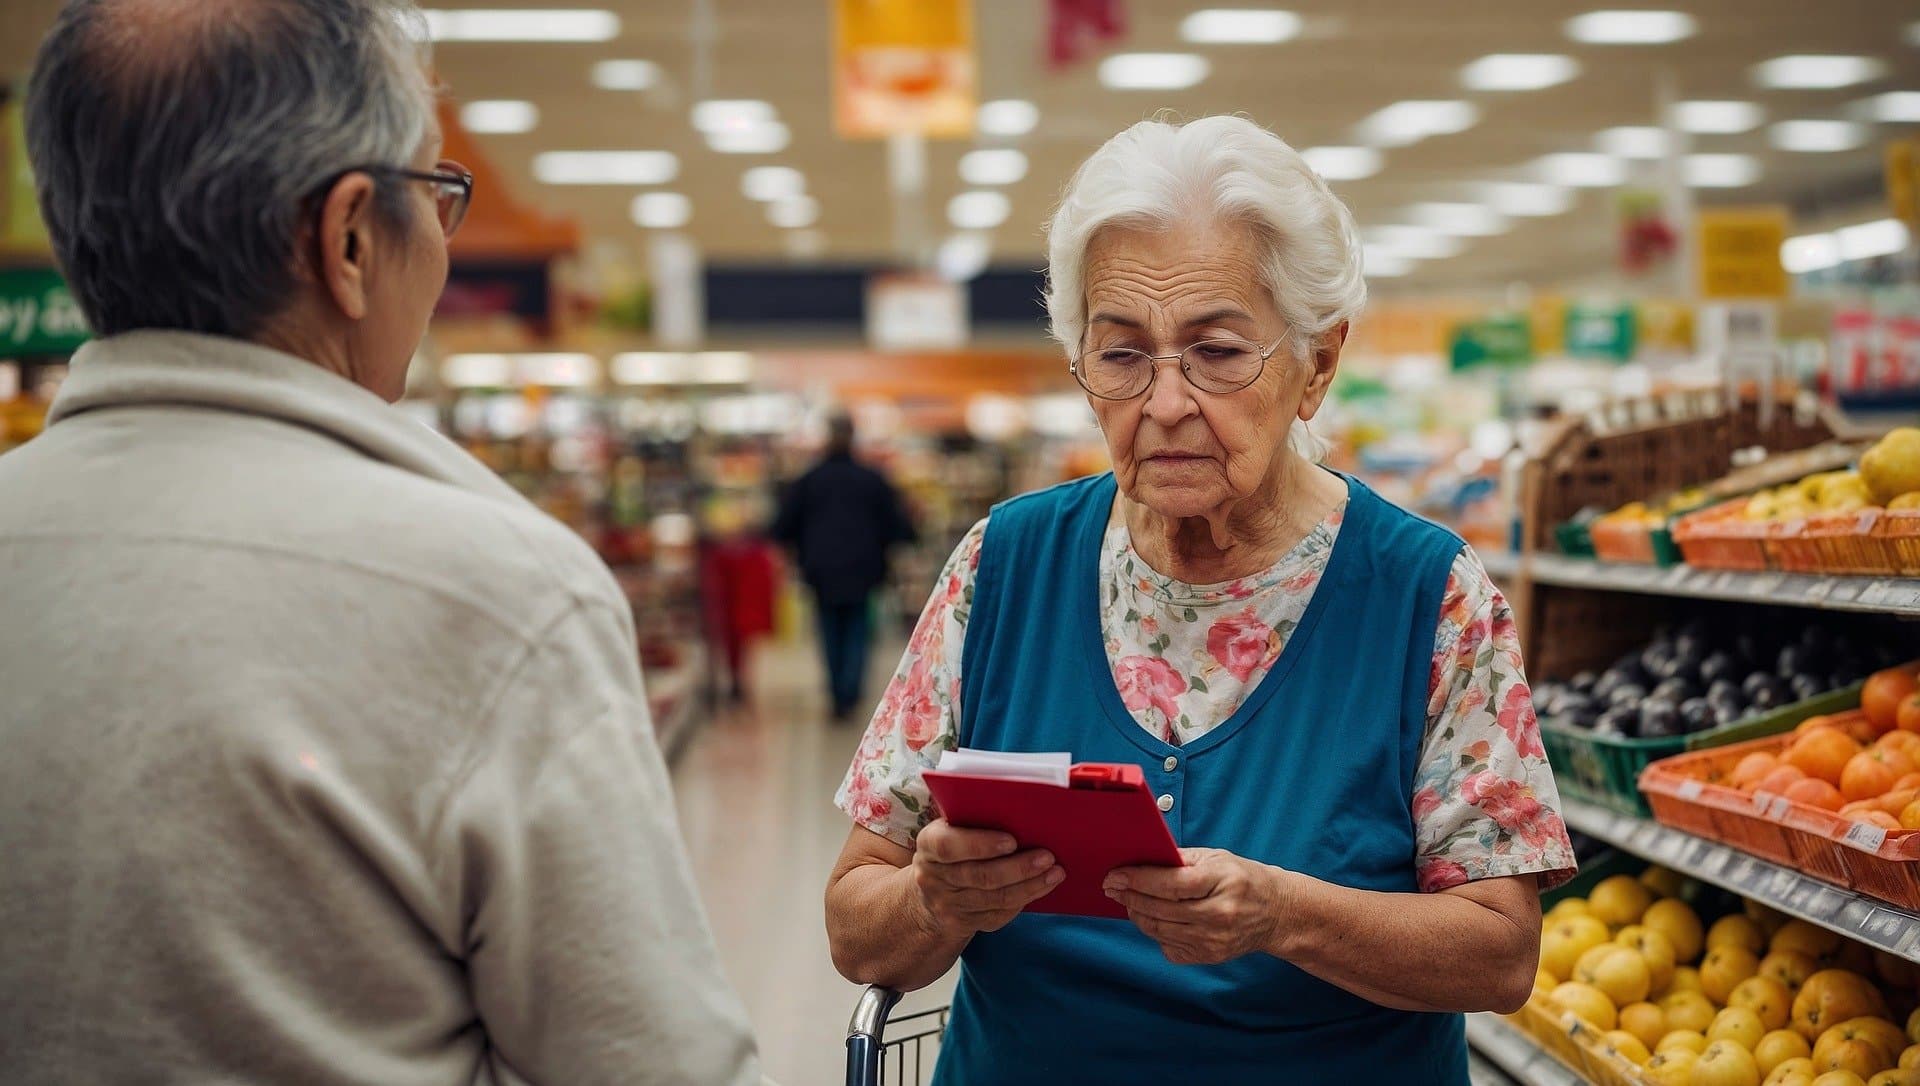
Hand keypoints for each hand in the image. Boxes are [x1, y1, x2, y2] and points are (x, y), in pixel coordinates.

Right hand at [911, 819, 1064, 938]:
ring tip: (1055, 872)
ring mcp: (947, 904)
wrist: (928, 895)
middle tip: (1047, 857)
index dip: (980, 845)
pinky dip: (1024, 900)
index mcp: (928, 844)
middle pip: (979, 876)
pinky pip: (998, 914)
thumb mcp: (949, 830)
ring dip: (1029, 885)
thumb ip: (972, 820)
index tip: (1012, 841)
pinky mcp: (962, 923)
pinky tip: (1042, 886)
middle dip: (1018, 868)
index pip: (948, 846)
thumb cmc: (951, 849)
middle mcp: (932, 877)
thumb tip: (1020, 811)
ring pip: (994, 898)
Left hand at [1103, 847, 1290, 964]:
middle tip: (1112, 886)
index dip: (1138, 880)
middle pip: (1161, 910)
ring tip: (1128, 899)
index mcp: (1221, 883)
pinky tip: (1152, 917)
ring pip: (1159, 930)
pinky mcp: (1209, 957)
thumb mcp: (1217, 858)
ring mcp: (1213, 941)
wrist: (1276, 913)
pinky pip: (1168, 947)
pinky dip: (1155, 931)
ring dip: (1137, 914)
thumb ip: (1180, 859)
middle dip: (1130, 896)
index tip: (1115, 875)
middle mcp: (1218, 915)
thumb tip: (1142, 860)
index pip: (1171, 884)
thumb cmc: (1243, 879)